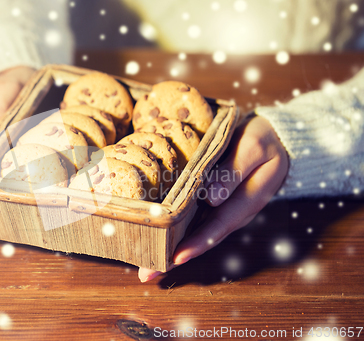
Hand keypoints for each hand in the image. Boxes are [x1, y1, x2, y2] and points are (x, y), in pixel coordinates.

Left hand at [138, 115, 288, 281]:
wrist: (272, 135)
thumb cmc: (263, 140)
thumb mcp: (254, 149)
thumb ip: (234, 172)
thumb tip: (211, 198)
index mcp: (245, 203)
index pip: (217, 228)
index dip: (196, 244)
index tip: (175, 258)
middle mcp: (229, 212)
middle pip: (200, 238)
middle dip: (173, 257)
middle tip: (146, 274)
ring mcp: (219, 208)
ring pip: (192, 232)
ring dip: (169, 248)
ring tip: (143, 264)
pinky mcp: (209, 199)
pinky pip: (190, 218)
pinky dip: (172, 230)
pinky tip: (153, 236)